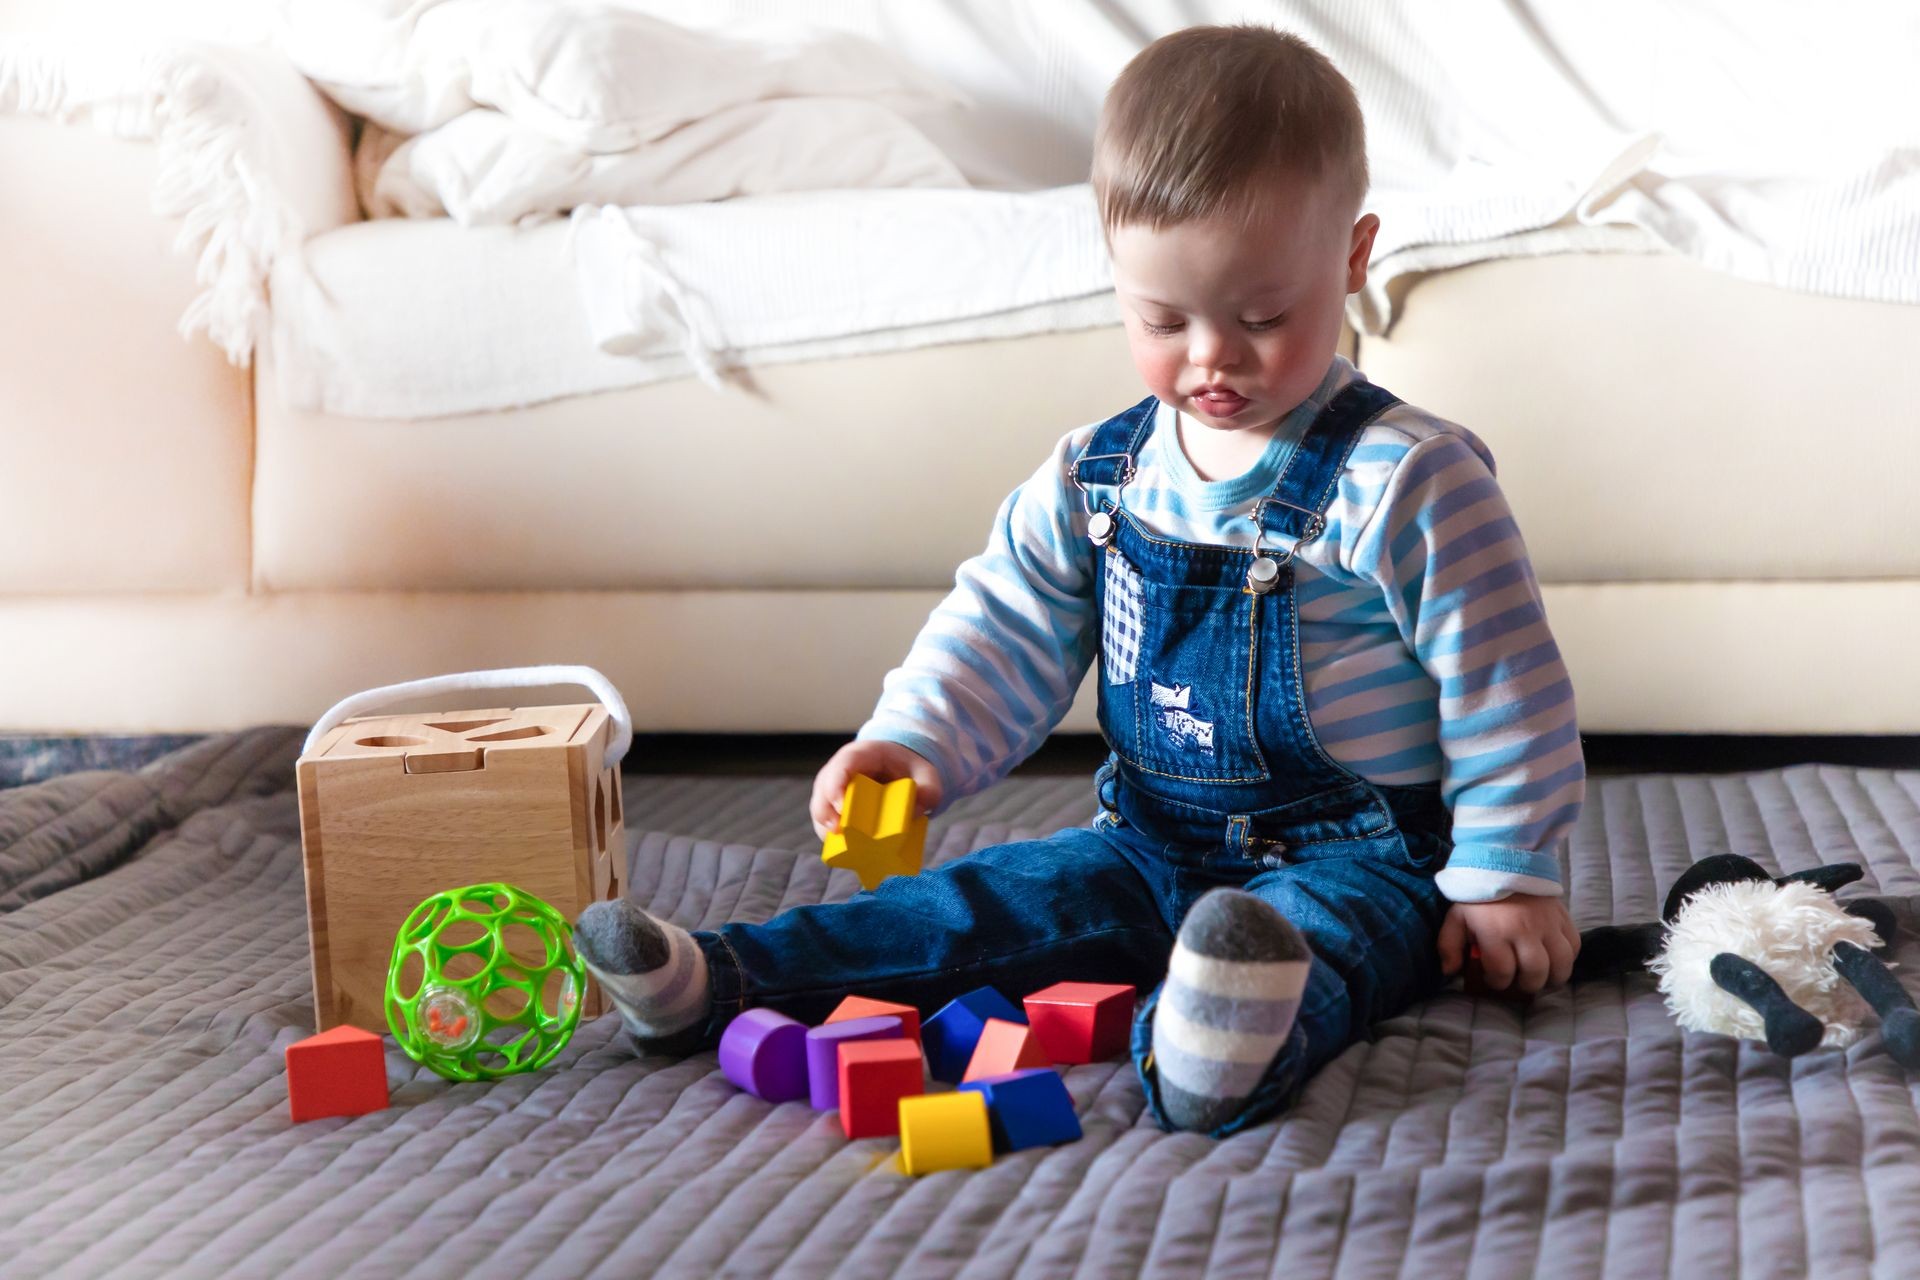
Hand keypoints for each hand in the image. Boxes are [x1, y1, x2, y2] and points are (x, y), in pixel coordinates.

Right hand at [808, 740, 942, 839]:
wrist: (898, 769)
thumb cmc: (908, 769)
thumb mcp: (926, 774)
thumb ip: (929, 790)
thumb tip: (915, 812)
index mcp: (862, 755)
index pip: (842, 765)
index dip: (836, 786)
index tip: (843, 808)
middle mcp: (841, 771)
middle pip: (823, 789)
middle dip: (826, 813)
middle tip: (839, 833)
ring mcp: (834, 790)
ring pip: (820, 808)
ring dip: (826, 829)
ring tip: (842, 848)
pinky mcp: (834, 808)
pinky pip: (826, 823)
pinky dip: (833, 838)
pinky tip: (845, 852)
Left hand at [1437, 895, 1578, 995]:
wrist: (1504, 862)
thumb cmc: (1478, 895)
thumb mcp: (1456, 917)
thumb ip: (1449, 945)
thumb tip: (1450, 971)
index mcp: (1496, 932)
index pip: (1502, 972)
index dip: (1497, 983)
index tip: (1494, 980)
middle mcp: (1525, 931)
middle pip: (1536, 973)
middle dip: (1527, 985)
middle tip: (1520, 983)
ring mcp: (1548, 924)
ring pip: (1561, 964)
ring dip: (1553, 978)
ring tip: (1542, 978)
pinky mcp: (1563, 916)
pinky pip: (1574, 945)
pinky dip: (1567, 958)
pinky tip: (1554, 959)